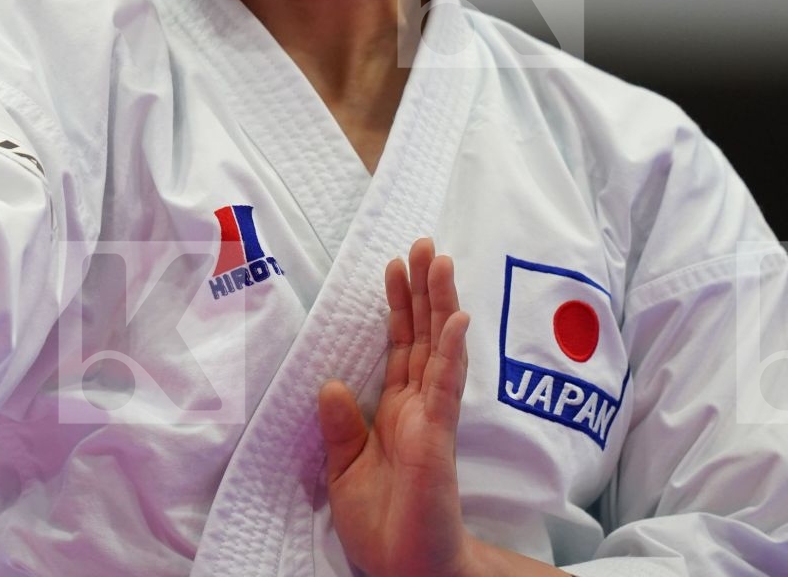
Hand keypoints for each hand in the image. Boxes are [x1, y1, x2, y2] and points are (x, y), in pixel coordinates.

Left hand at [319, 237, 477, 576]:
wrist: (406, 569)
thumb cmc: (381, 526)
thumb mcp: (344, 471)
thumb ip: (340, 427)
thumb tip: (330, 382)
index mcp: (395, 413)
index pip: (400, 347)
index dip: (399, 307)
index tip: (395, 266)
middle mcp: (418, 407)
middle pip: (423, 336)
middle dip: (423, 289)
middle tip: (424, 243)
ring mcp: (432, 418)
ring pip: (439, 348)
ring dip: (441, 303)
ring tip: (440, 260)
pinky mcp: (438, 436)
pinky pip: (446, 386)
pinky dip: (451, 350)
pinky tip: (456, 318)